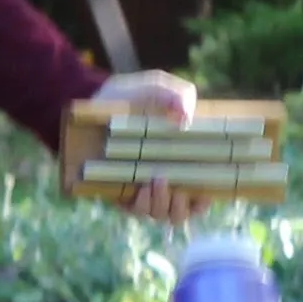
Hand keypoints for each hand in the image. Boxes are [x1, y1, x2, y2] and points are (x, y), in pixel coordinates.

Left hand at [70, 69, 207, 224]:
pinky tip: (141, 188)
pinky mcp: (121, 193)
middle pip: (182, 212)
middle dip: (183, 207)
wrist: (96, 100)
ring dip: (163, 204)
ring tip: (157, 181)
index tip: (205, 193)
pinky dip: (142, 204)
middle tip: (179, 190)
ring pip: (161, 214)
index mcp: (183, 161)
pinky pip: (136, 211)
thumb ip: (178, 95)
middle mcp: (165, 180)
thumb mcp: (158, 87)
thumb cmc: (134, 95)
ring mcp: (143, 189)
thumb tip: (185, 118)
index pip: (202, 193)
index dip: (206, 201)